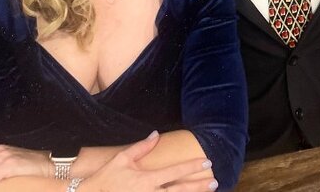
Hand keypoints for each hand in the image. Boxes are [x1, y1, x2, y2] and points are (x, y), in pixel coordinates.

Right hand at [86, 132, 217, 190]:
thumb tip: (155, 134)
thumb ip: (141, 147)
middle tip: (215, 182)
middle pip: (180, 190)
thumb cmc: (105, 179)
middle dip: (199, 187)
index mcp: (146, 179)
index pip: (175, 171)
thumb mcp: (121, 159)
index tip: (207, 163)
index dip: (192, 167)